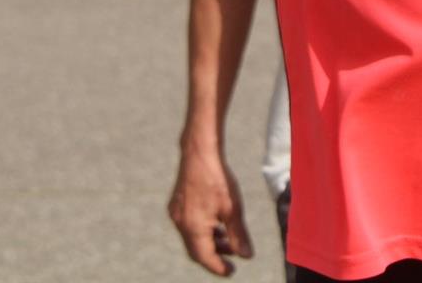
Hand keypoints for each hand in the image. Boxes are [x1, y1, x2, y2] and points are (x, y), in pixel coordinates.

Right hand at [169, 147, 253, 275]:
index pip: (205, 258)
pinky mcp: (176, 204)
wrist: (199, 152)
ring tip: (228, 241)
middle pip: (196, 251)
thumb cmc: (217, 178)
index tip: (231, 272)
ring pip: (192, 239)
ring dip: (209, 243)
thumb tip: (246, 256)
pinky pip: (188, 226)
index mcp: (193, 228)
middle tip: (231, 261)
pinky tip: (217, 225)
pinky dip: (202, 231)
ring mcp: (176, 214)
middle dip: (214, 257)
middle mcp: (180, 224)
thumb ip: (239, 235)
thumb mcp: (233, 209)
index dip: (218, 267)